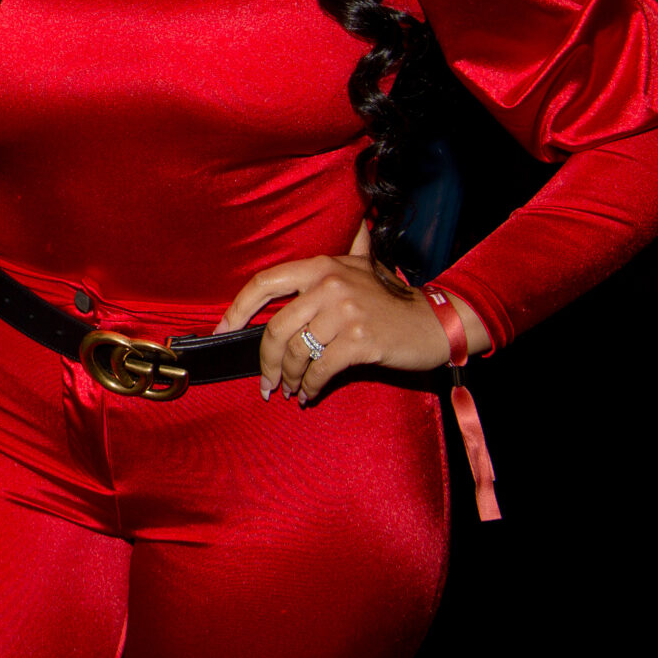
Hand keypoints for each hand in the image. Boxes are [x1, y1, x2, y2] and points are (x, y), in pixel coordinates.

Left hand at [214, 254, 483, 402]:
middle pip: (275, 329)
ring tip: (292, 390)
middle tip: (267, 383)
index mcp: (320, 266)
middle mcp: (328, 284)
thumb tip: (288, 269)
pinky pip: (321, 370)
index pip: (263, 283)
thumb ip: (327, 264)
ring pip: (298, 353)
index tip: (221, 332)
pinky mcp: (360, 341)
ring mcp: (345, 312)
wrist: (436, 321)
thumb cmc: (392, 300)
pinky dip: (311, 386)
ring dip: (290, 378)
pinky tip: (310, 393)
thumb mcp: (358, 268)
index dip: (236, 310)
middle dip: (266, 362)